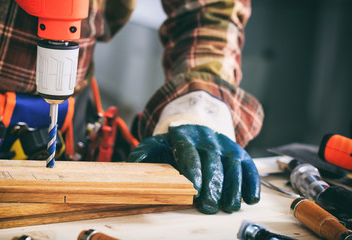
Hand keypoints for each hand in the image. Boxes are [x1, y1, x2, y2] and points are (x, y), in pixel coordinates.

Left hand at [127, 124, 259, 213]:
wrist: (195, 126)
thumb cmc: (173, 143)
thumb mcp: (155, 143)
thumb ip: (144, 154)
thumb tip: (133, 166)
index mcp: (185, 137)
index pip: (190, 154)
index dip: (193, 171)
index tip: (194, 189)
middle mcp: (208, 139)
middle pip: (212, 162)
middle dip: (213, 185)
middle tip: (210, 206)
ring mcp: (225, 145)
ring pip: (232, 165)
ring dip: (233, 187)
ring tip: (229, 206)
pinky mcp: (239, 152)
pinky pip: (248, 166)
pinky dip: (252, 182)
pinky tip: (250, 199)